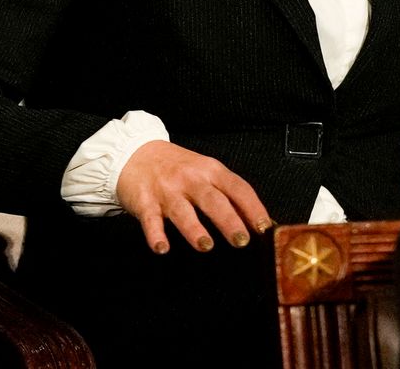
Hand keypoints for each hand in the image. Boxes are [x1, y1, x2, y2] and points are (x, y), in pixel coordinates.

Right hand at [115, 140, 272, 254]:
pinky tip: (162, 247)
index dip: (252, 207)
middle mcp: (190, 178)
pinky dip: (156, 234)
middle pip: (213, 200)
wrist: (135, 152)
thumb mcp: (204, 171)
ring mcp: (166, 190)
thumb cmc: (177, 167)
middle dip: (228, 221)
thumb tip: (254, 220)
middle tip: (241, 240)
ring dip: (194, 229)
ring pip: (182, 210)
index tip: (264, 226)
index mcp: (210, 170)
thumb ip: (227, 193)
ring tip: (205, 245)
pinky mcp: (144, 201)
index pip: (237, 188)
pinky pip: (151, 220)